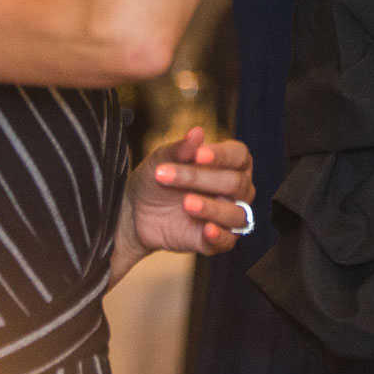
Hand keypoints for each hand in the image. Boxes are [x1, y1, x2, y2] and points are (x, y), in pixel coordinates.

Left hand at [123, 127, 253, 255]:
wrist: (134, 212)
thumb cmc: (156, 180)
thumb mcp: (161, 160)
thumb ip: (180, 149)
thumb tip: (197, 132)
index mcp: (229, 163)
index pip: (239, 155)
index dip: (222, 155)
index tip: (199, 155)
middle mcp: (235, 190)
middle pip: (234, 183)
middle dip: (201, 179)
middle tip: (167, 176)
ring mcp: (226, 216)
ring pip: (236, 214)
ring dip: (212, 208)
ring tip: (186, 203)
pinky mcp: (214, 240)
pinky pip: (228, 241)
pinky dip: (219, 236)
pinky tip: (206, 229)